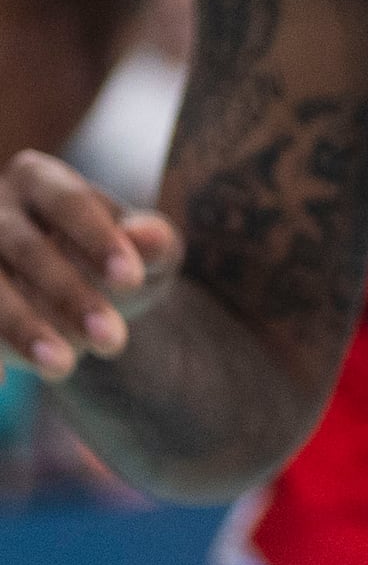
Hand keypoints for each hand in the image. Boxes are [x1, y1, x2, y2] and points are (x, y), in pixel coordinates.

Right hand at [0, 153, 180, 378]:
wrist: (68, 300)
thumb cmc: (109, 266)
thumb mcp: (140, 256)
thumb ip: (152, 245)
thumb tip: (154, 239)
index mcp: (38, 180)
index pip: (68, 204)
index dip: (98, 239)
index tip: (133, 280)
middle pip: (25, 247)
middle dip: (68, 294)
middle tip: (113, 341)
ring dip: (21, 327)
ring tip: (63, 367)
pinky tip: (1, 384)